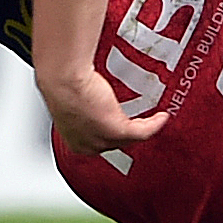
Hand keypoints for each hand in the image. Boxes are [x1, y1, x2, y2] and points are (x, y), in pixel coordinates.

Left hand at [39, 67, 167, 154]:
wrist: (63, 77)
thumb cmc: (61, 83)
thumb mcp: (73, 98)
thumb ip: (84, 103)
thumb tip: (91, 95)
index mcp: (75, 141)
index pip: (101, 142)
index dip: (115, 131)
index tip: (127, 121)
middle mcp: (89, 145)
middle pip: (118, 142)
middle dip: (133, 129)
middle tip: (144, 118)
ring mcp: (103, 140)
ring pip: (131, 137)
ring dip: (146, 126)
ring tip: (155, 117)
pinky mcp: (118, 131)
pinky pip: (143, 132)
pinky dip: (155, 124)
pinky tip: (160, 116)